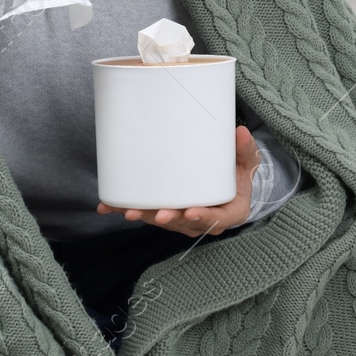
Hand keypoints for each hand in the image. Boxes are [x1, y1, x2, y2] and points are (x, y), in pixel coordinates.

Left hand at [97, 125, 259, 237]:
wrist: (229, 184)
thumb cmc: (238, 173)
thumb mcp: (247, 162)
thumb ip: (244, 149)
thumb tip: (240, 132)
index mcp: (229, 212)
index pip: (217, 220)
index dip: (204, 218)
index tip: (192, 211)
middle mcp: (204, 220)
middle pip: (186, 224)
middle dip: (170, 219)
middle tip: (158, 215)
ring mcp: (184, 219)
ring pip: (164, 221)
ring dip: (146, 217)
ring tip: (128, 211)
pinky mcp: (167, 212)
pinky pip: (148, 213)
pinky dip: (126, 210)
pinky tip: (108, 208)